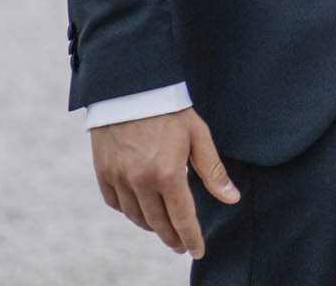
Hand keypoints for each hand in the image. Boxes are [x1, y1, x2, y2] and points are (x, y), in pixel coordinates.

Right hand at [91, 109, 239, 257]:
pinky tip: (139, 209)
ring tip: (163, 227)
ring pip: (137, 217)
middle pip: (158, 223)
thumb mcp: (198, 134)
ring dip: (152, 226)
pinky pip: (116, 204)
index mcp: (168, 173)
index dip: (191, 238)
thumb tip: (232, 198)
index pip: (182, 218)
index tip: (197, 251)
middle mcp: (141, 181)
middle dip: (172, 237)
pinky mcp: (103, 172)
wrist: (131, 84)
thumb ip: (213, 170)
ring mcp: (119, 178)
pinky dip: (129, 211)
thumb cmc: (169, 107)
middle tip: (180, 244)